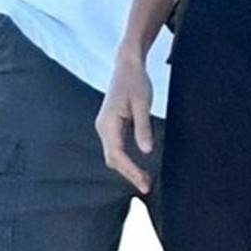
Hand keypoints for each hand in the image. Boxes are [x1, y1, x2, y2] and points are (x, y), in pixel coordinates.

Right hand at [95, 51, 155, 192]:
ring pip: (113, 155)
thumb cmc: (135, 81)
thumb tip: (146, 151)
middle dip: (129, 174)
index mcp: (108, 123)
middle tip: (147, 186)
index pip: (118, 155)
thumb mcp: (143, 103)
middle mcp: (102, 127)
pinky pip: (115, 148)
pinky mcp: (110, 125)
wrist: (127, 65)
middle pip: (113, 159)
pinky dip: (125, 160)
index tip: (145, 183)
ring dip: (127, 168)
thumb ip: (143, 128)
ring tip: (145, 180)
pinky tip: (137, 166)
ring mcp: (105, 126)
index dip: (131, 171)